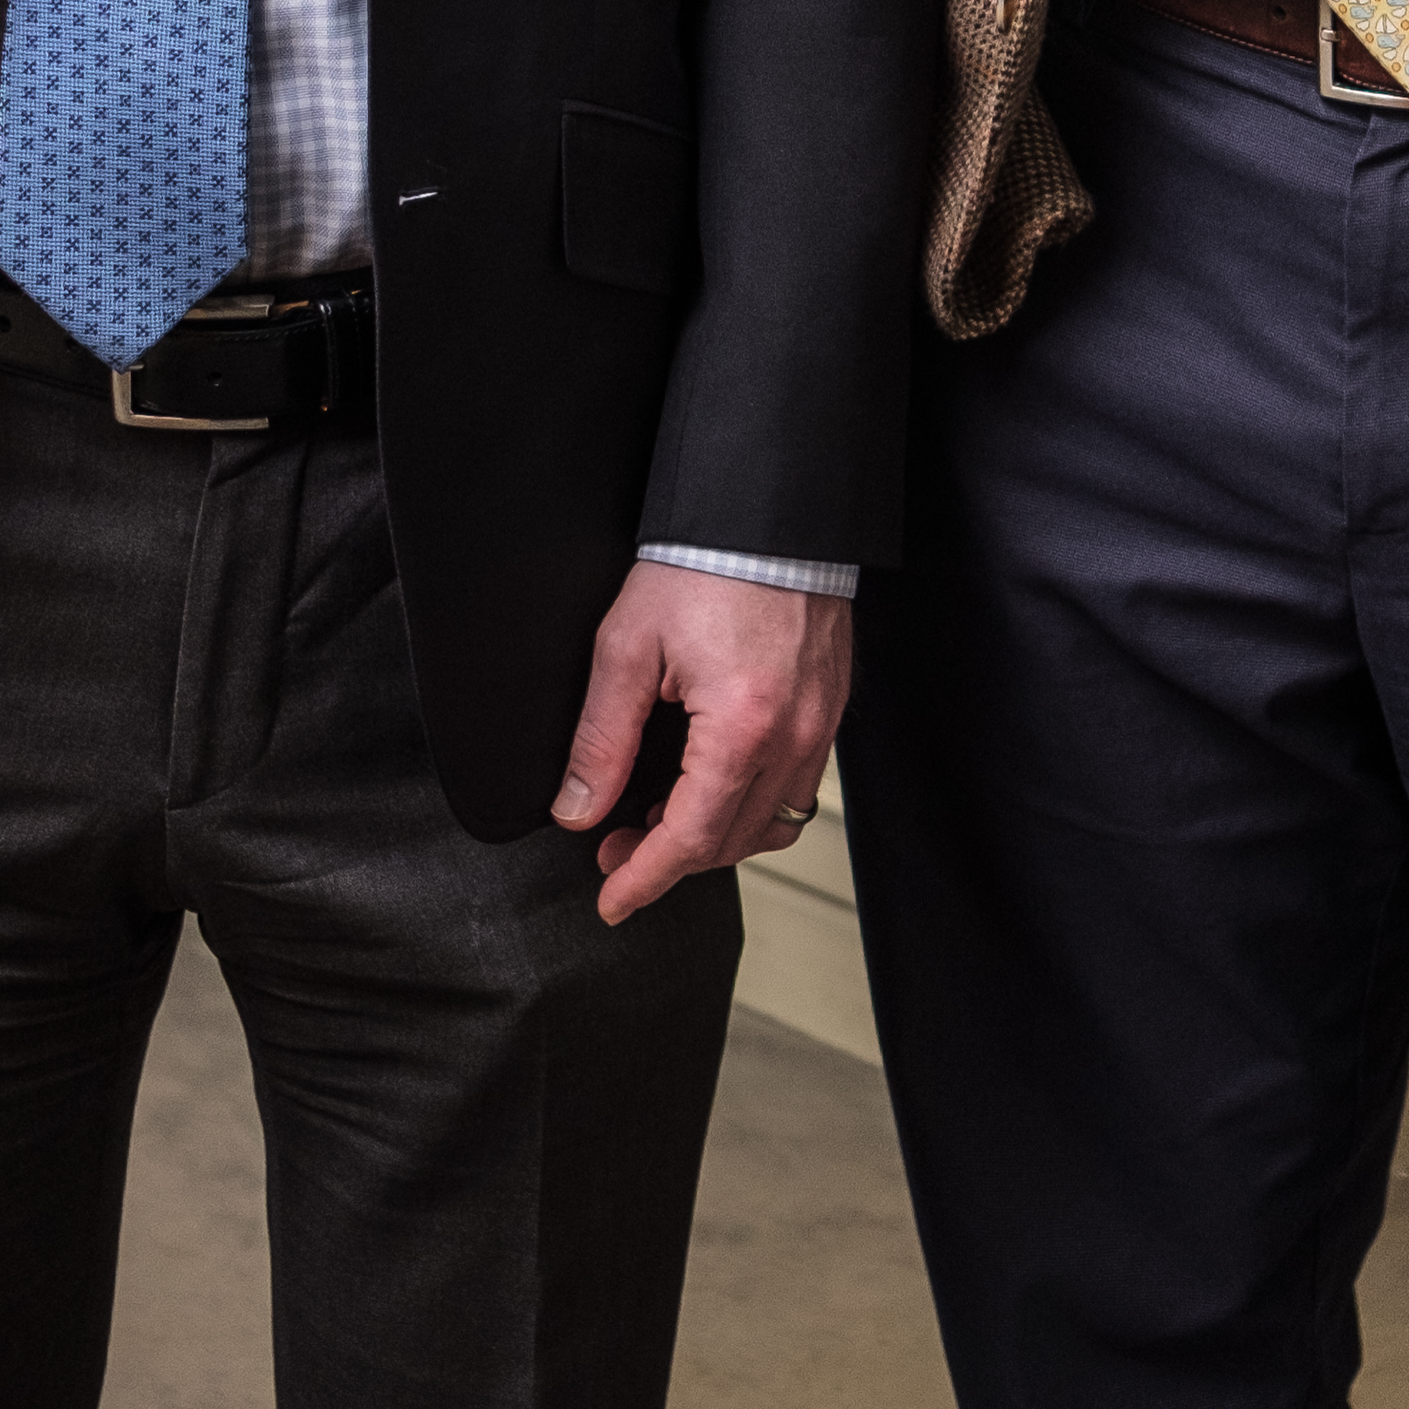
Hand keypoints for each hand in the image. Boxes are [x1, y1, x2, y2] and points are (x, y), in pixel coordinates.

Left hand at [552, 565, 852, 929]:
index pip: (690, 838)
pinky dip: (752, 807)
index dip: (645, 880)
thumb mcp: (627, 647)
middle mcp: (794, 735)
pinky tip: (712, 788)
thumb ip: (600, 740)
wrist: (768, 507)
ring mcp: (821, 723)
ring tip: (659, 825)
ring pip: (771, 824)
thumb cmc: (704, 560)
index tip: (612, 901)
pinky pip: (798, 788)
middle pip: (732, 842)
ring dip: (714, 840)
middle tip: (615, 853)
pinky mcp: (830, 706)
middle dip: (669, 862)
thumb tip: (578, 808)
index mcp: (741, 727)